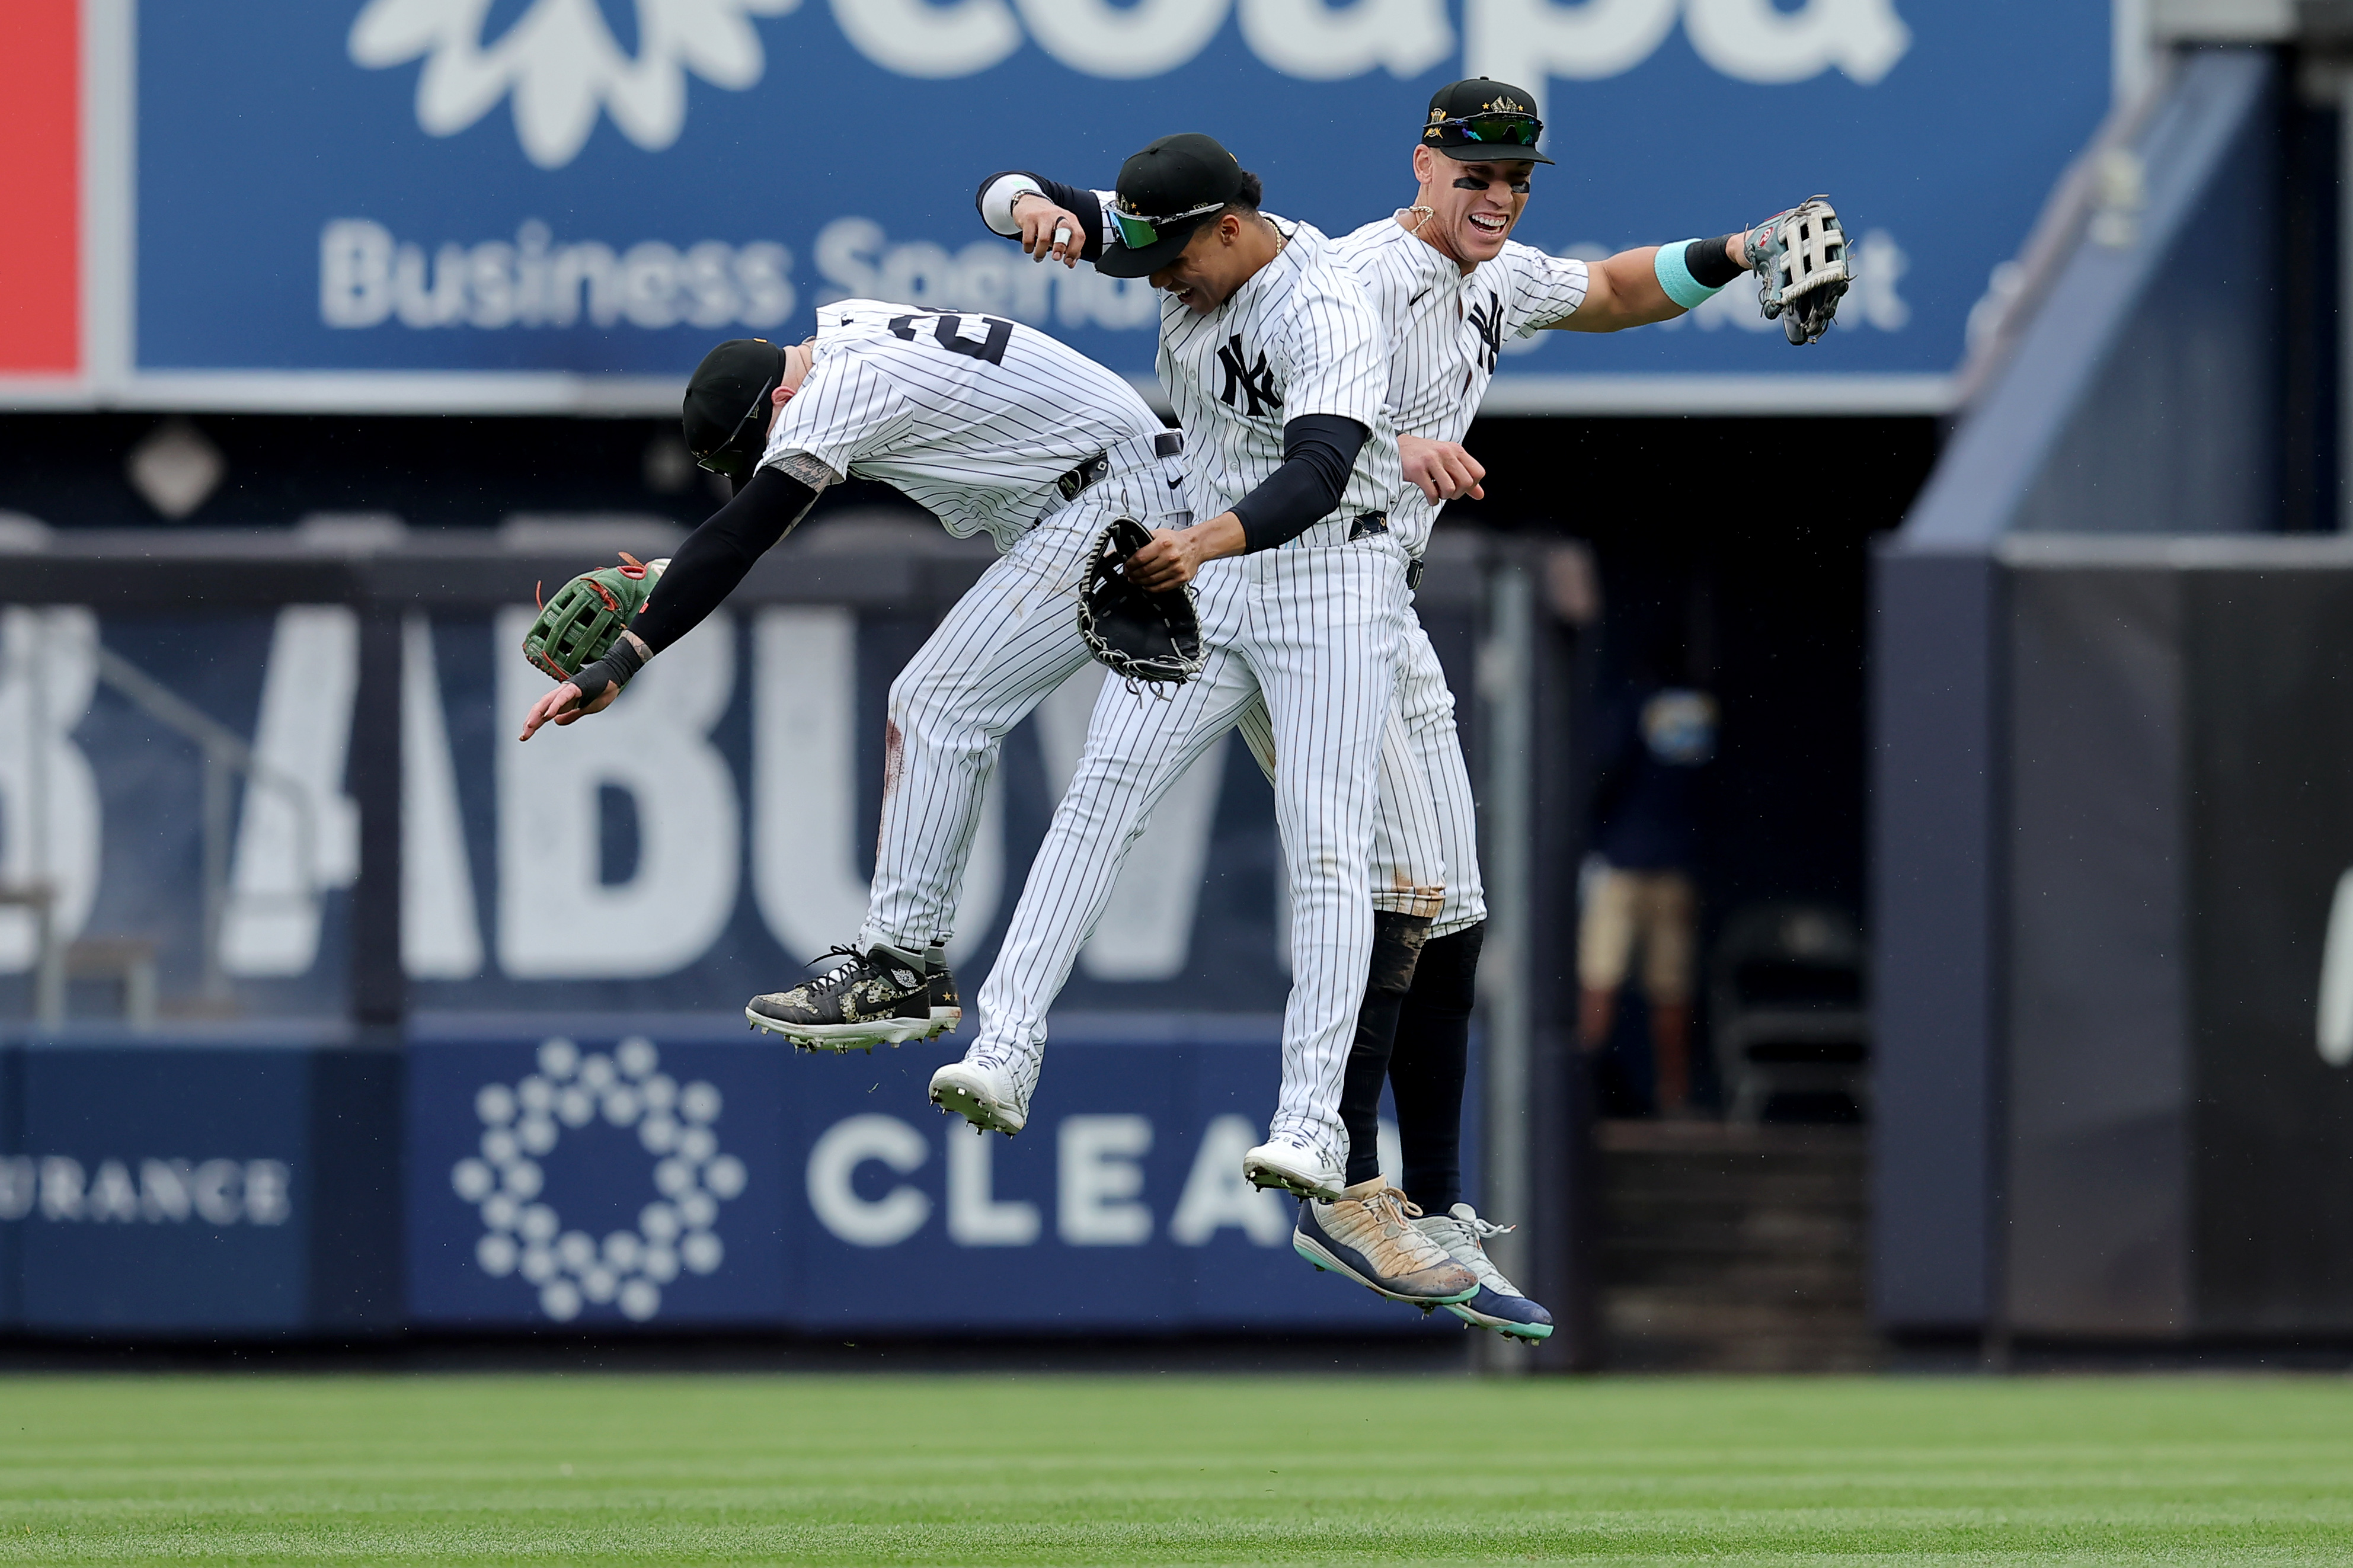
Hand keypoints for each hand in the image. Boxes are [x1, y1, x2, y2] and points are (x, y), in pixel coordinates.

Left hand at [518, 677, 617, 740]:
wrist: (614, 676)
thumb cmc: (601, 691)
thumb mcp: (585, 709)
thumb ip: (571, 715)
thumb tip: (557, 721)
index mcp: (562, 701)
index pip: (542, 713)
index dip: (533, 724)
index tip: (524, 736)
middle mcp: (560, 695)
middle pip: (540, 708)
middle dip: (531, 721)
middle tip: (523, 736)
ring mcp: (567, 690)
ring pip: (547, 702)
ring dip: (538, 714)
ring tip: (530, 726)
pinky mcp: (576, 687)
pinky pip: (563, 697)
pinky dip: (555, 706)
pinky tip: (549, 715)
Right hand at [1012, 191, 1083, 268]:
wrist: (1030, 202)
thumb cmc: (1049, 221)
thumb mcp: (1062, 230)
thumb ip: (1069, 246)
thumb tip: (1070, 263)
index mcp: (1070, 219)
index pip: (1079, 235)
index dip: (1075, 251)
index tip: (1067, 261)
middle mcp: (1058, 215)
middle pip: (1064, 231)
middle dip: (1060, 248)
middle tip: (1056, 258)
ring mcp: (1043, 216)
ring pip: (1044, 239)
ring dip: (1040, 253)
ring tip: (1038, 257)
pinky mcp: (1028, 219)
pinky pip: (1028, 239)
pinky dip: (1028, 248)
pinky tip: (1029, 249)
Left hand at [1125, 514, 1244, 592]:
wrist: (1195, 546)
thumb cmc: (1175, 541)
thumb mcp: (1158, 533)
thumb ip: (1142, 539)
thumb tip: (1124, 548)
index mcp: (1163, 544)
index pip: (1140, 558)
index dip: (1129, 565)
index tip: (1126, 567)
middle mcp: (1170, 557)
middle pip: (1144, 571)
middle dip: (1132, 575)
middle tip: (1129, 575)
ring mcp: (1176, 569)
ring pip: (1151, 581)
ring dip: (1139, 582)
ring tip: (1135, 580)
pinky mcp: (1181, 579)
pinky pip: (1161, 588)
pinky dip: (1151, 588)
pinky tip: (1146, 585)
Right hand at [1400, 435, 1485, 502]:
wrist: (1398, 448)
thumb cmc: (1424, 456)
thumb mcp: (1448, 461)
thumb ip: (1465, 477)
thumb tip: (1480, 495)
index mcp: (1456, 450)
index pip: (1478, 473)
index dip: (1472, 486)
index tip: (1460, 487)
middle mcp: (1446, 453)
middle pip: (1466, 483)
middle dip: (1458, 493)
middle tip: (1448, 492)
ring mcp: (1431, 460)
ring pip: (1450, 489)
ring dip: (1443, 496)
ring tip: (1436, 492)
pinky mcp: (1417, 470)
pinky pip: (1432, 493)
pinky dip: (1432, 500)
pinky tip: (1430, 496)